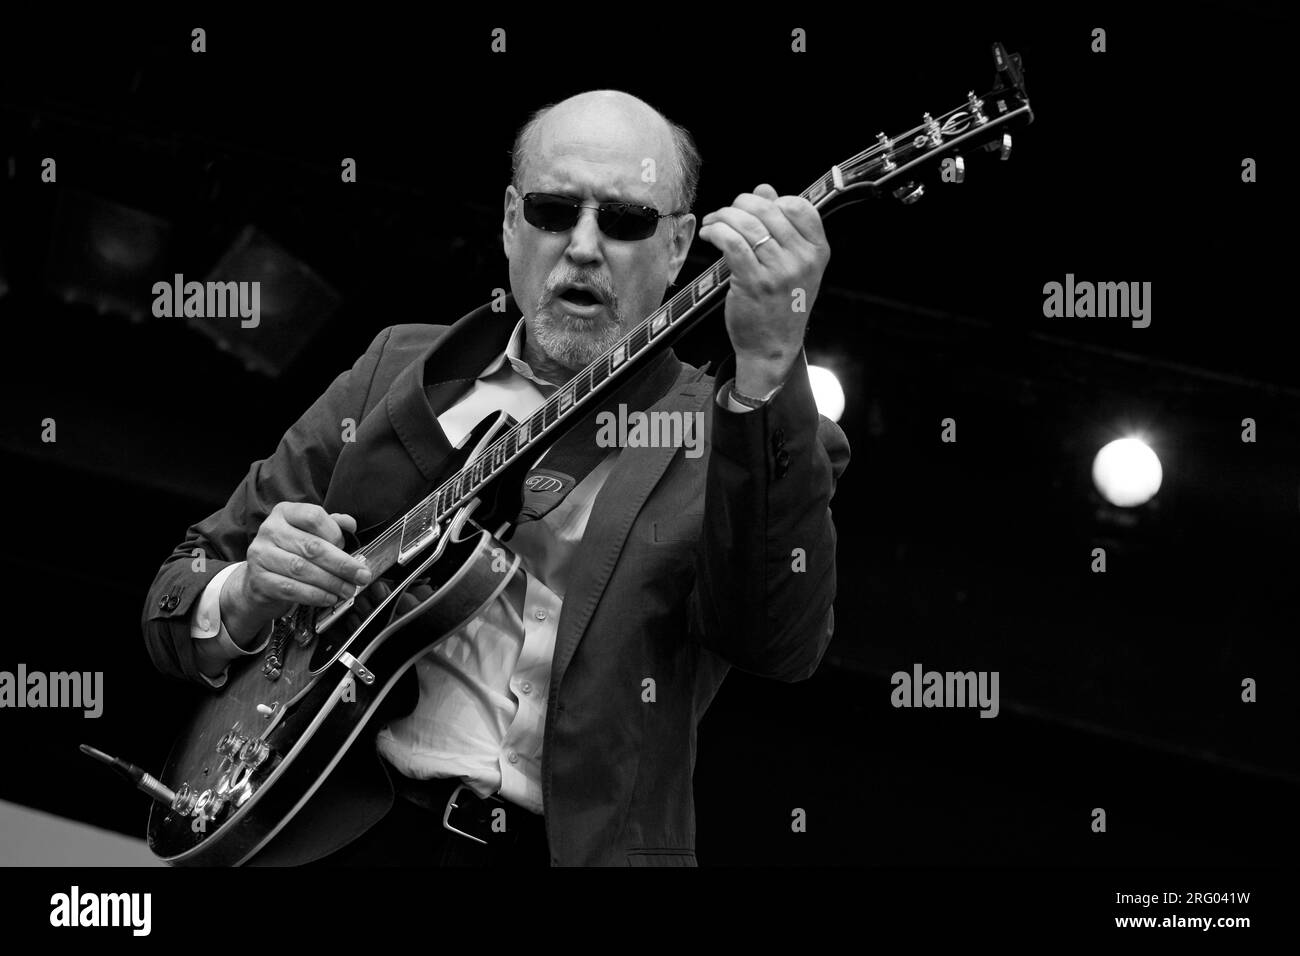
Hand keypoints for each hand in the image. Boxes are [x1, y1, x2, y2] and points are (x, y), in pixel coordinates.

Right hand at [221, 502, 370, 643]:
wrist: (260, 579)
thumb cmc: (291, 552)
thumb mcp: (310, 533)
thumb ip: (331, 526)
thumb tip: (349, 524)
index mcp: (285, 513)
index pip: (313, 517)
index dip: (336, 534)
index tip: (352, 549)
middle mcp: (270, 530)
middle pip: (311, 546)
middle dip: (342, 564)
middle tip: (361, 576)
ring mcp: (261, 555)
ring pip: (302, 569)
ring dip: (331, 582)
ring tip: (347, 589)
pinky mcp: (259, 579)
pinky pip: (291, 589)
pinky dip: (314, 595)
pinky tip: (329, 597)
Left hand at [697, 183, 829, 394]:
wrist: (772, 348)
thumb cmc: (781, 305)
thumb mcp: (792, 265)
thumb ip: (781, 226)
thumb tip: (764, 189)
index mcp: (817, 251)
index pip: (799, 206)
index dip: (772, 200)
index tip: (755, 209)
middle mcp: (802, 260)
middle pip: (768, 210)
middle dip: (740, 204)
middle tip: (725, 212)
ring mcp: (779, 272)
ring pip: (747, 224)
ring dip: (723, 217)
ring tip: (713, 222)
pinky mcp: (754, 283)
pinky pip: (732, 243)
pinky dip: (716, 232)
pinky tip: (709, 234)